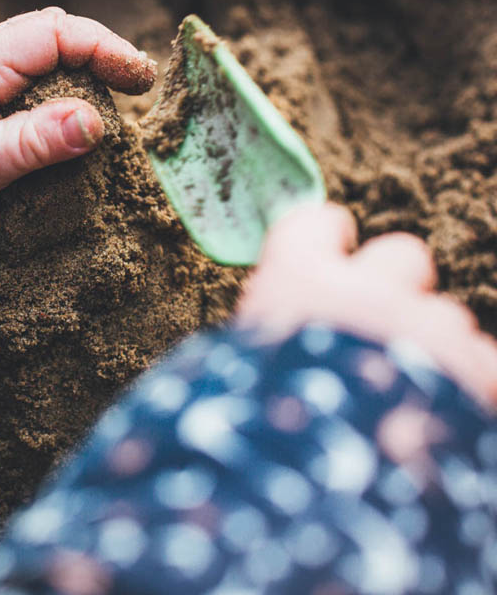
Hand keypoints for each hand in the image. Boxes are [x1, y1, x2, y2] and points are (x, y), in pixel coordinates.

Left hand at [0, 7, 155, 220]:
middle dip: (99, 56)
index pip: (54, 32)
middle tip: (133, 91)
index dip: (104, 47)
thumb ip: (34, 143)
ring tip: (112, 103)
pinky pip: (30, 73)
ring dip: (82, 72)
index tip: (139, 76)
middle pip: (55, 36)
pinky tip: (73, 114)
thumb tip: (96, 124)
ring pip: (45, 54)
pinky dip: (60, 87)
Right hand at [236, 202, 496, 407]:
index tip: (330, 245)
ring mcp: (428, 326)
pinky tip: (442, 416)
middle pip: (402, 255)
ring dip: (431, 345)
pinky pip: (485, 361)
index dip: (324, 236)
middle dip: (395, 284)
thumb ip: (274, 338)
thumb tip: (284, 334)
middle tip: (377, 324)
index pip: (315, 223)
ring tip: (405, 396)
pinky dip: (471, 384)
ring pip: (446, 315)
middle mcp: (369, 289)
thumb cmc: (261, 428)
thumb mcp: (242, 372)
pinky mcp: (476, 371)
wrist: (319, 490)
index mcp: (299, 279)